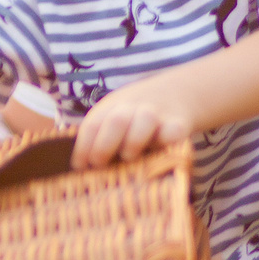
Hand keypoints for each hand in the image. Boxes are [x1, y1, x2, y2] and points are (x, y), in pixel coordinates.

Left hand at [72, 82, 196, 169]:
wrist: (176, 92)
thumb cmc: (136, 116)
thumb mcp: (114, 116)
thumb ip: (99, 136)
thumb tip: (79, 167)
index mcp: (112, 107)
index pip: (93, 125)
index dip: (84, 146)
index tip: (79, 166)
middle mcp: (133, 108)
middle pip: (117, 121)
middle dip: (104, 145)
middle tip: (99, 163)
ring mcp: (157, 114)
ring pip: (145, 121)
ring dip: (134, 141)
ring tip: (128, 156)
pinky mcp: (179, 124)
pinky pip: (174, 132)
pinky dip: (167, 140)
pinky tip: (160, 149)